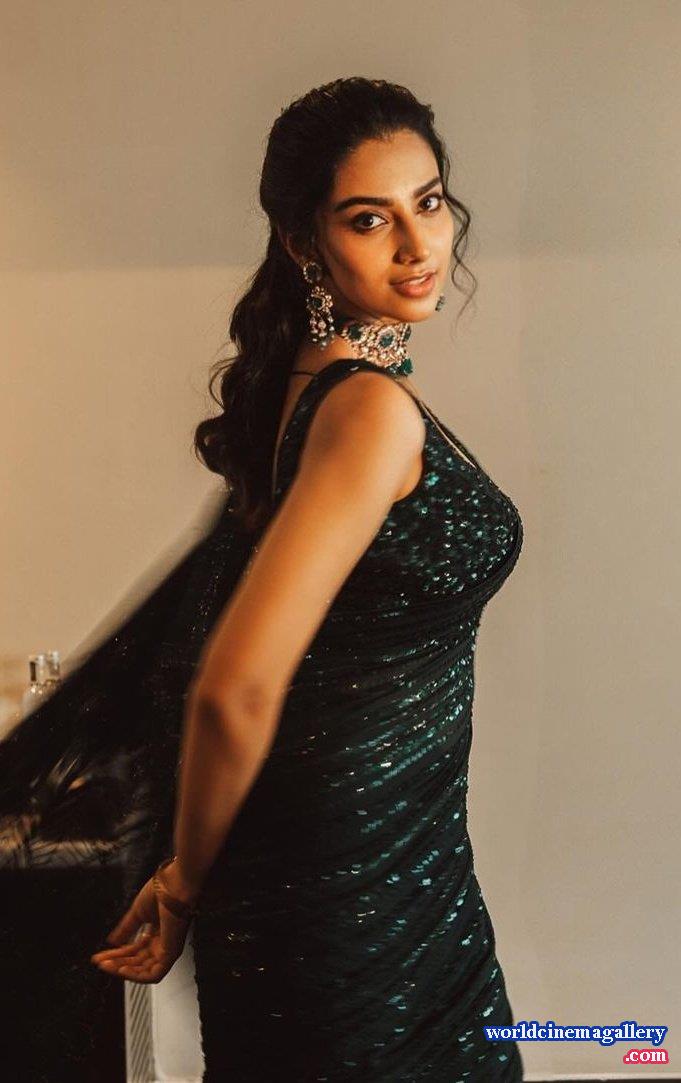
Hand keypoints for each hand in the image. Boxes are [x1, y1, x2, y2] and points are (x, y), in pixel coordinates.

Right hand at [90, 862, 199, 984]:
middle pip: (137, 961)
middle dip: (117, 963)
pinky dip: (138, 975)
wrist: (174, 884)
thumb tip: (111, 942)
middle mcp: (163, 942)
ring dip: (123, 970)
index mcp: (157, 932)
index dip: (116, 954)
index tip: (100, 956)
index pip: (134, 950)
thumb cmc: (162, 891)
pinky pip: (154, 974)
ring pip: (144, 971)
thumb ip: (126, 929)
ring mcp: (168, 949)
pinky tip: (122, 969)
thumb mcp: (138, 913)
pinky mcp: (172, 953)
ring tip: (107, 966)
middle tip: (100, 962)